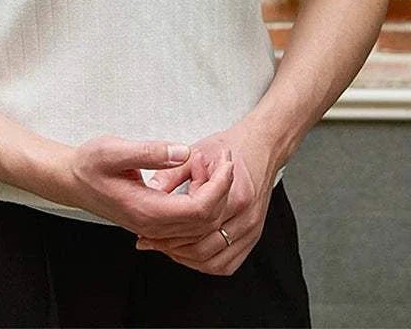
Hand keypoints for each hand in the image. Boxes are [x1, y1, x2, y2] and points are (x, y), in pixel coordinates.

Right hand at [64, 134, 233, 238]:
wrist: (71, 180)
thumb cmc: (89, 164)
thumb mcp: (114, 149)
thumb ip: (149, 152)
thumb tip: (183, 152)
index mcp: (147, 210)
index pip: (200, 210)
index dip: (219, 186)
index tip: (223, 159)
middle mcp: (154, 226)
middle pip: (207, 221)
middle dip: (222, 188)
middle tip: (219, 156)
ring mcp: (155, 228)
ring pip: (202, 224)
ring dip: (214, 194)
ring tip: (208, 162)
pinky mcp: (155, 222)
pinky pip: (191, 222)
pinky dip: (203, 200)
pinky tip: (197, 176)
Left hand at [134, 119, 280, 275]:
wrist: (261, 146)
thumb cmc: (230, 147)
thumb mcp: (196, 153)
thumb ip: (172, 173)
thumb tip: (151, 190)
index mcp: (236, 195)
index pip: (197, 227)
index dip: (168, 232)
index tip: (149, 230)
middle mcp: (247, 217)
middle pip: (204, 249)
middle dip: (173, 248)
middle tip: (151, 241)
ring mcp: (253, 229)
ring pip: (215, 262)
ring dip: (188, 258)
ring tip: (167, 247)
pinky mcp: (253, 236)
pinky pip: (228, 264)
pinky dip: (207, 263)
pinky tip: (190, 252)